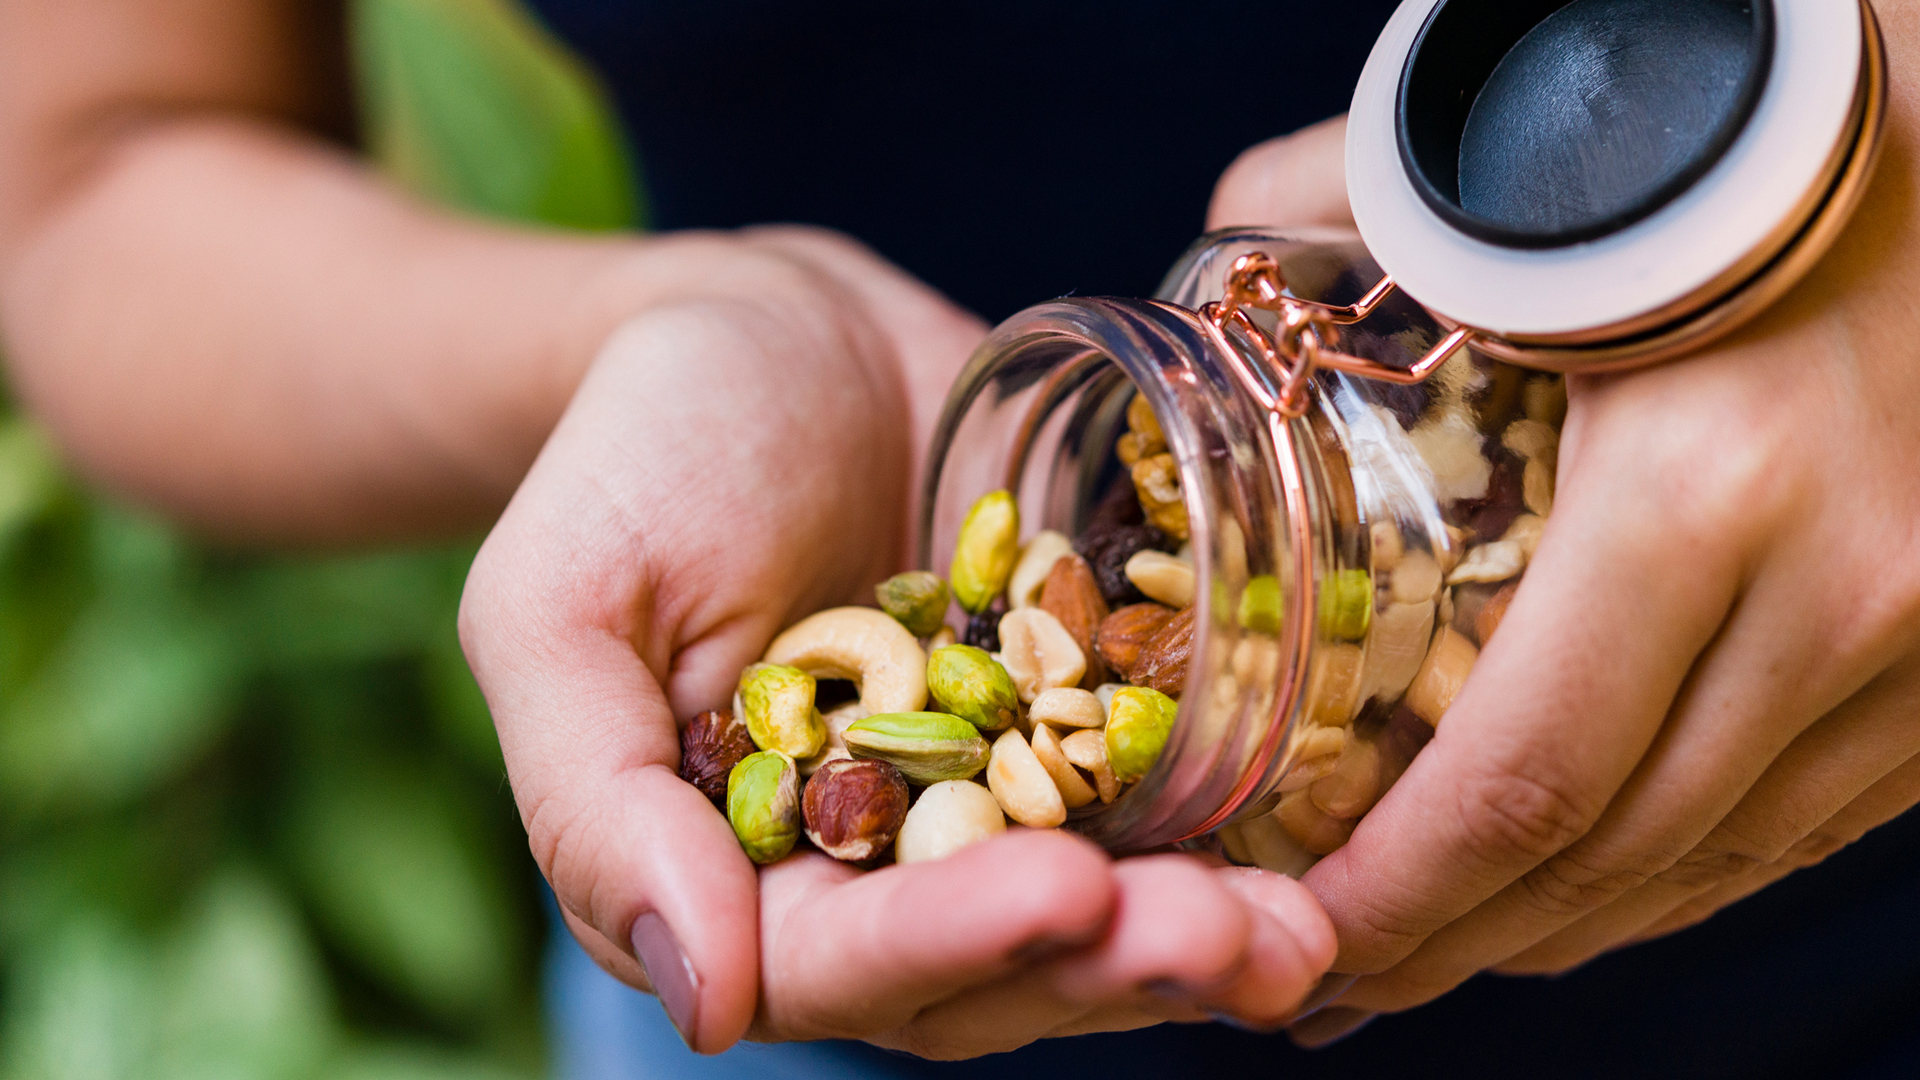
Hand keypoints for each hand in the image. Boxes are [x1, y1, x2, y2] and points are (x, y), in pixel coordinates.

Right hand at [459, 227, 1336, 1055]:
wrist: (766, 333)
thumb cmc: (633, 458)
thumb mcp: (557, 608)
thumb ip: (595, 809)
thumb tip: (701, 1000)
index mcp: (739, 873)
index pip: (839, 965)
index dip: (950, 945)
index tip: (1062, 894)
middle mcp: (877, 867)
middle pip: (996, 968)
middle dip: (1111, 961)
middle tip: (1237, 936)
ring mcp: (994, 797)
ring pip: (1099, 910)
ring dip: (1201, 931)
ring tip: (1304, 924)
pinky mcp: (1081, 717)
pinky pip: (1162, 793)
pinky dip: (1244, 824)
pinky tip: (1332, 833)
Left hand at [1210, 53, 1919, 1045]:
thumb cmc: (1731, 146)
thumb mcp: (1526, 193)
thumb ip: (1328, 210)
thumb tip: (1203, 274)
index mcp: (1703, 495)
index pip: (1522, 780)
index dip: (1398, 898)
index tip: (1299, 935)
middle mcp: (1844, 595)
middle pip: (1613, 855)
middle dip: (1456, 941)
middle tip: (1334, 974)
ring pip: (1716, 863)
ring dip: (1562, 929)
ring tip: (1436, 952)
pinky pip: (1807, 822)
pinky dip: (1682, 875)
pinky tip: (1589, 888)